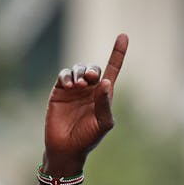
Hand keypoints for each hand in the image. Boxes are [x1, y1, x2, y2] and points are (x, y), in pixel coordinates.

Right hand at [45, 34, 128, 172]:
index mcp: (104, 95)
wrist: (65, 148)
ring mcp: (74, 89)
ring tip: (78, 85)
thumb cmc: (88, 138)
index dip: (118, 53)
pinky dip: (67, 76)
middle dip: (92, 70)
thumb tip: (106, 82)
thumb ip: (105, 104)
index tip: (123, 36)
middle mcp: (90, 89)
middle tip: (89, 81)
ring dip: (79, 73)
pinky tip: (68, 85)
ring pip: (78, 69)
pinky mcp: (59, 91)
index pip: (113, 69)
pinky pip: (64, 75)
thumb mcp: (103, 123)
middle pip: (93, 68)